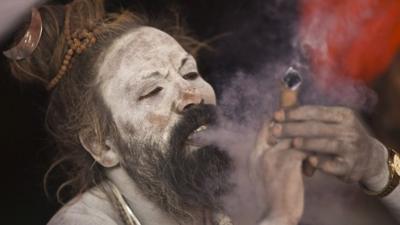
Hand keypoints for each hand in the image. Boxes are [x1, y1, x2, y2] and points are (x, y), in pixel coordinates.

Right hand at [250, 121, 305, 224]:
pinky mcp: (287, 162)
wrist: (275, 217)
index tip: (295, 124)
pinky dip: (312, 158)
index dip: (281, 121)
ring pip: (296, 137)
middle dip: (297, 127)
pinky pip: (305, 149)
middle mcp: (260, 152)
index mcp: (254, 154)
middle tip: (310, 131)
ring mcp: (273, 155)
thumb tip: (281, 144)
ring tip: (311, 157)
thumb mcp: (263, 175)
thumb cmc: (273, 199)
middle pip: (281, 126)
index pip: (266, 126)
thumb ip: (268, 158)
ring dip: (307, 145)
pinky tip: (311, 169)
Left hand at [271, 105, 387, 184]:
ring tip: (292, 143)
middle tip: (274, 131)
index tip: (275, 115)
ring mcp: (352, 148)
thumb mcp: (333, 122)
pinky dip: (322, 163)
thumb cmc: (342, 137)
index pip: (315, 111)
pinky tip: (310, 161)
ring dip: (308, 143)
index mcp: (342, 115)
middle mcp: (349, 129)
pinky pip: (335, 165)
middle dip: (293, 128)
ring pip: (327, 144)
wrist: (370, 160)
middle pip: (317, 127)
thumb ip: (312, 115)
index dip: (294, 113)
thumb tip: (285, 95)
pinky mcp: (351, 166)